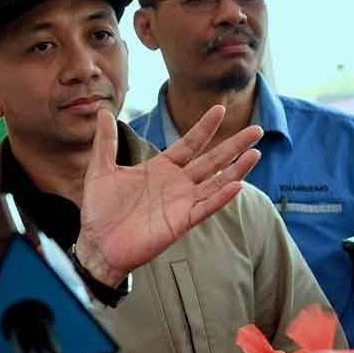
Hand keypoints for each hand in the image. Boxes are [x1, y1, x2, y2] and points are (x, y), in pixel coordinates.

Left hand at [76, 106, 261, 283]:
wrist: (97, 243)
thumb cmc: (99, 210)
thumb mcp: (101, 169)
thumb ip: (106, 141)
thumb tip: (103, 111)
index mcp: (160, 169)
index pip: (189, 143)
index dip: (204, 127)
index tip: (219, 109)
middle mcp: (176, 184)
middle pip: (211, 160)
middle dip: (233, 145)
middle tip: (256, 129)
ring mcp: (181, 203)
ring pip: (216, 182)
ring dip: (236, 169)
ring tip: (255, 152)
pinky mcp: (181, 222)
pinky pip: (205, 208)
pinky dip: (221, 197)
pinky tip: (237, 184)